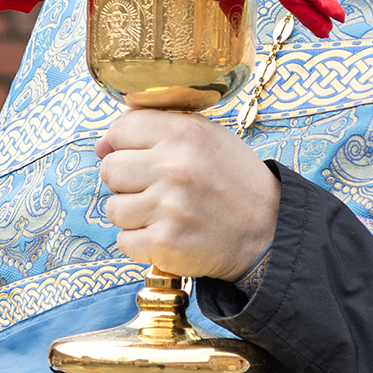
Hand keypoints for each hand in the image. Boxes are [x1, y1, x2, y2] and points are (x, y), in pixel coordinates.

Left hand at [94, 110, 278, 281]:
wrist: (269, 232)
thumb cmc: (234, 183)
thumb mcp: (209, 138)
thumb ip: (159, 129)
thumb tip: (102, 145)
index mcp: (185, 133)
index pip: (119, 130)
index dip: (122, 146)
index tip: (138, 159)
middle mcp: (174, 166)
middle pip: (109, 170)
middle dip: (126, 183)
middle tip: (155, 191)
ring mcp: (168, 207)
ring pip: (112, 208)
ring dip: (132, 215)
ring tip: (163, 215)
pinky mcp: (165, 243)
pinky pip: (124, 241)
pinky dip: (140, 243)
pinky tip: (166, 236)